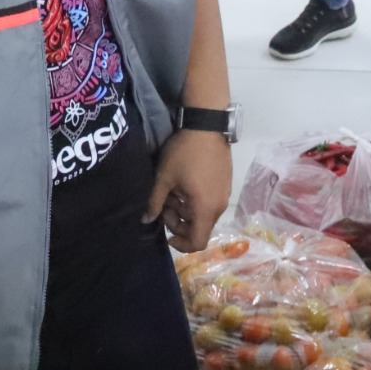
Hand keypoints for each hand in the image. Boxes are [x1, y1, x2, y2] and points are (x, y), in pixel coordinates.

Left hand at [146, 129, 230, 252]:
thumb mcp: (164, 178)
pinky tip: (182, 185)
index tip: (166, 234)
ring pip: (203, 215)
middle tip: (162, 205)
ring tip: (170, 192)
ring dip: (184, 210)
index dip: (181, 244)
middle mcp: (218, 206)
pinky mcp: (224, 184)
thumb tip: (145, 220)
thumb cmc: (184, 154)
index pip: (198, 242)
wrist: (207, 125)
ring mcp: (223, 195)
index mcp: (205, 209)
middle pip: (199, 228)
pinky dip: (194, 201)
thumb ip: (154, 203)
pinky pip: (209, 202)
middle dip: (178, 223)